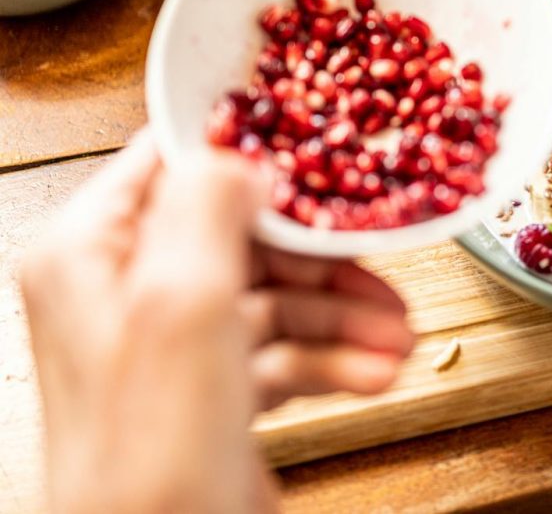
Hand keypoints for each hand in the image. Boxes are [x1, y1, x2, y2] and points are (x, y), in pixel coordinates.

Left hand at [21, 132, 413, 512]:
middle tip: (381, 266)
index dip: (255, 153)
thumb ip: (208, 207)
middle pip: (248, 235)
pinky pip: (286, 353)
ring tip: (401, 336)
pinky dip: (336, 359)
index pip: (178, 162)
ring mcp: (176, 344)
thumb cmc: (151, 461)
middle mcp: (130, 291)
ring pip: (279, 298)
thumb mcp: (183, 307)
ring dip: (346, 315)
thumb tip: (243, 148)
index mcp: (93, 252)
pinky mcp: (215, 391)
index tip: (324, 150)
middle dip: (326, 259)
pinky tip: (378, 372)